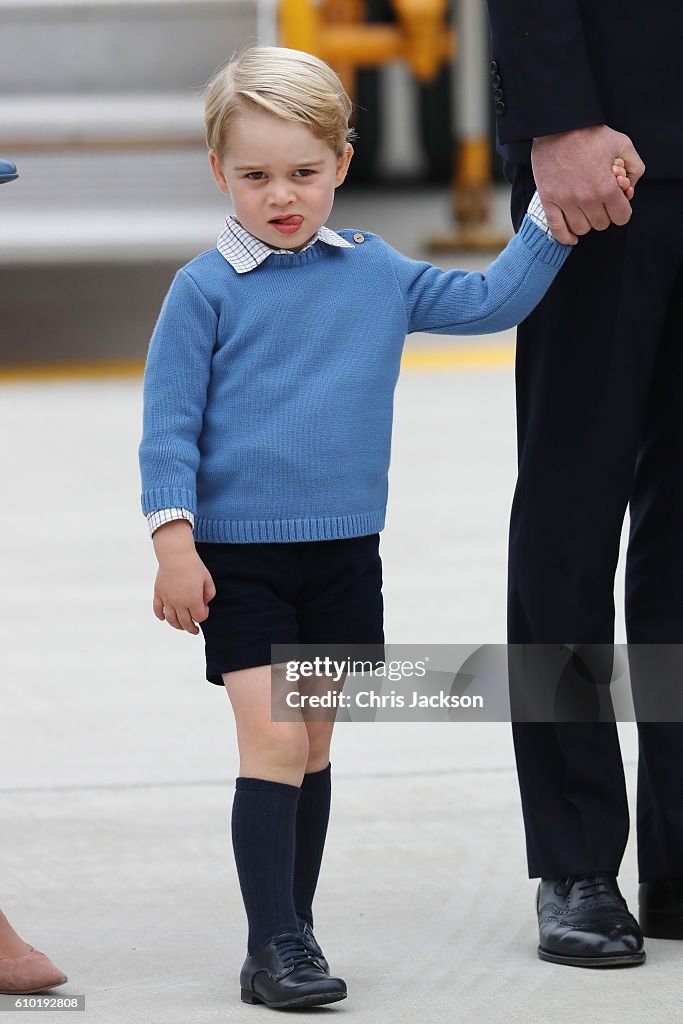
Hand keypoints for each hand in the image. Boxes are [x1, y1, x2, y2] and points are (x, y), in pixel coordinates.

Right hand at [153, 551, 215, 633]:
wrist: (176, 555)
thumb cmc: (193, 566)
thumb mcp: (207, 579)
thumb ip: (209, 594)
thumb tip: (205, 604)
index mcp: (193, 600)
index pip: (199, 618)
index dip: (204, 616)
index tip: (204, 609)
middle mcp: (179, 603)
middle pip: (185, 623)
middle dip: (191, 628)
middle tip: (195, 630)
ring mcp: (167, 599)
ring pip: (171, 620)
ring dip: (177, 626)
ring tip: (182, 626)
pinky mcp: (159, 593)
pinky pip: (158, 609)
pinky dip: (160, 616)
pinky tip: (164, 618)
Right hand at [532, 124, 645, 244]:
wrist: (558, 126)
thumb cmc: (589, 134)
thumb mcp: (622, 144)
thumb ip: (634, 167)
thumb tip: (630, 187)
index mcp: (606, 188)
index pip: (621, 217)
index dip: (621, 211)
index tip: (617, 204)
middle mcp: (586, 199)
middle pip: (601, 224)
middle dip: (604, 214)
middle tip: (600, 202)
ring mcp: (566, 201)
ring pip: (581, 229)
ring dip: (586, 222)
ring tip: (585, 210)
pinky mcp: (549, 200)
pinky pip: (557, 230)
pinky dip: (566, 237)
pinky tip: (572, 236)